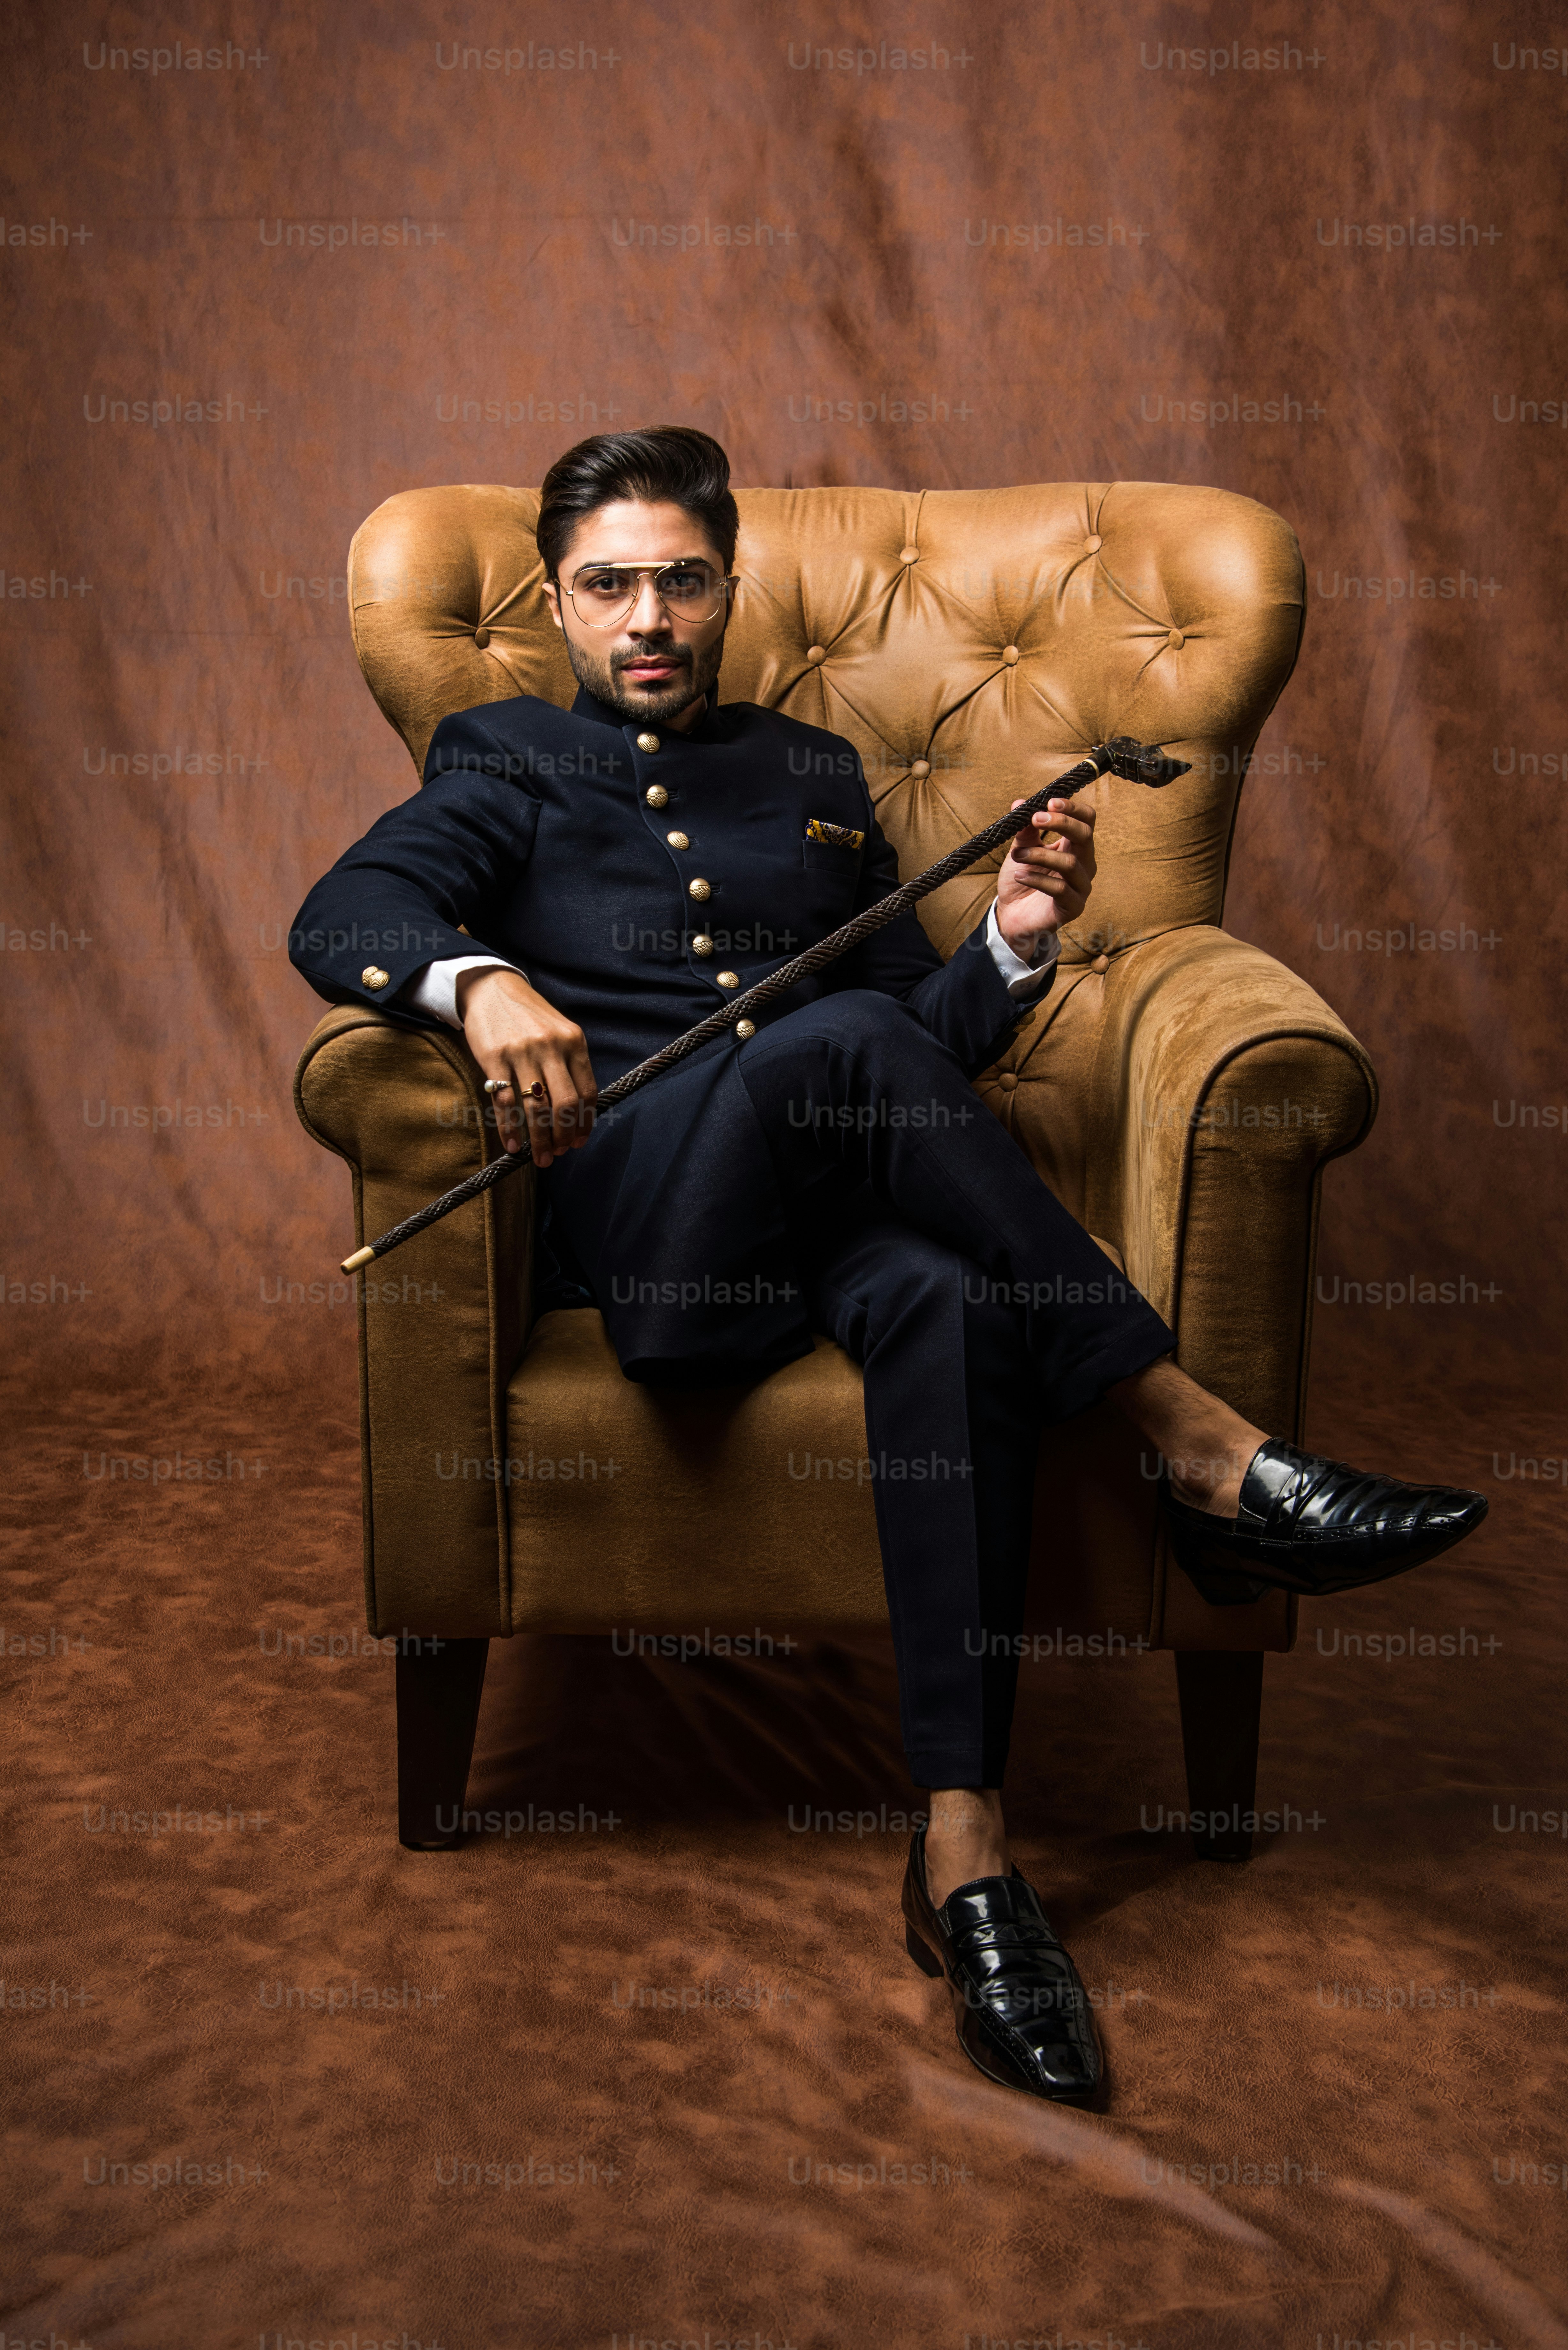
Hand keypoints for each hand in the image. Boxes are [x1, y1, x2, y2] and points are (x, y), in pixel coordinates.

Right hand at [456, 967, 597, 1165]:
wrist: (492, 988)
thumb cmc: (529, 1017)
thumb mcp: (560, 1032)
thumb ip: (570, 1065)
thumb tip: (577, 1112)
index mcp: (573, 1041)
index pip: (587, 1092)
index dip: (585, 1123)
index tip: (579, 1141)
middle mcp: (550, 1046)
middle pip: (565, 1104)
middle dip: (564, 1136)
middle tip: (559, 1154)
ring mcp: (522, 1052)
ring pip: (536, 1107)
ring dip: (540, 1140)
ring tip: (540, 1158)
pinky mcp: (494, 1057)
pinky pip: (504, 1101)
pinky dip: (510, 1128)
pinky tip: (513, 1145)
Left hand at [993, 793, 1097, 961]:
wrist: (1013, 914)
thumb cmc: (1023, 878)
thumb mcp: (1021, 849)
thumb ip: (1024, 830)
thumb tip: (1019, 803)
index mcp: (1075, 845)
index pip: (1086, 820)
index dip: (1072, 808)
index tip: (1049, 802)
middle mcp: (1084, 863)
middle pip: (1085, 836)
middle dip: (1061, 823)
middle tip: (1035, 819)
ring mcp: (1081, 886)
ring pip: (1069, 863)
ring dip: (1040, 855)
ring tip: (1017, 855)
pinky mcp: (1073, 907)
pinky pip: (1059, 889)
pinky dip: (1037, 879)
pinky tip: (1019, 876)